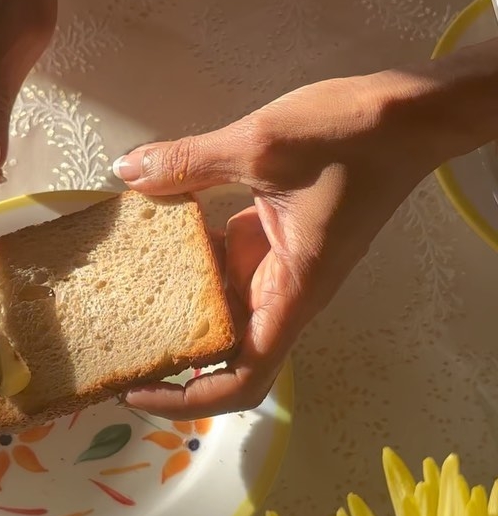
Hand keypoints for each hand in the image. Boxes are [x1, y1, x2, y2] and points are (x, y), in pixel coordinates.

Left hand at [112, 70, 463, 419]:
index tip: (138, 391)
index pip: (245, 379)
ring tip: (114, 298)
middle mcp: (283, 292)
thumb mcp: (262, 144)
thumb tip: (127, 171)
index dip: (190, 401)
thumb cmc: (352, 136)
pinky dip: (186, 262)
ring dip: (172, 309)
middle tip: (109, 347)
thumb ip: (190, 162)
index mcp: (292, 292)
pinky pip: (222, 268)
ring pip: (219, 309)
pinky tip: (147, 239)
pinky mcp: (269, 242)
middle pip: (224, 355)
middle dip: (169, 360)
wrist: (407, 114)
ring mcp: (275, 268)